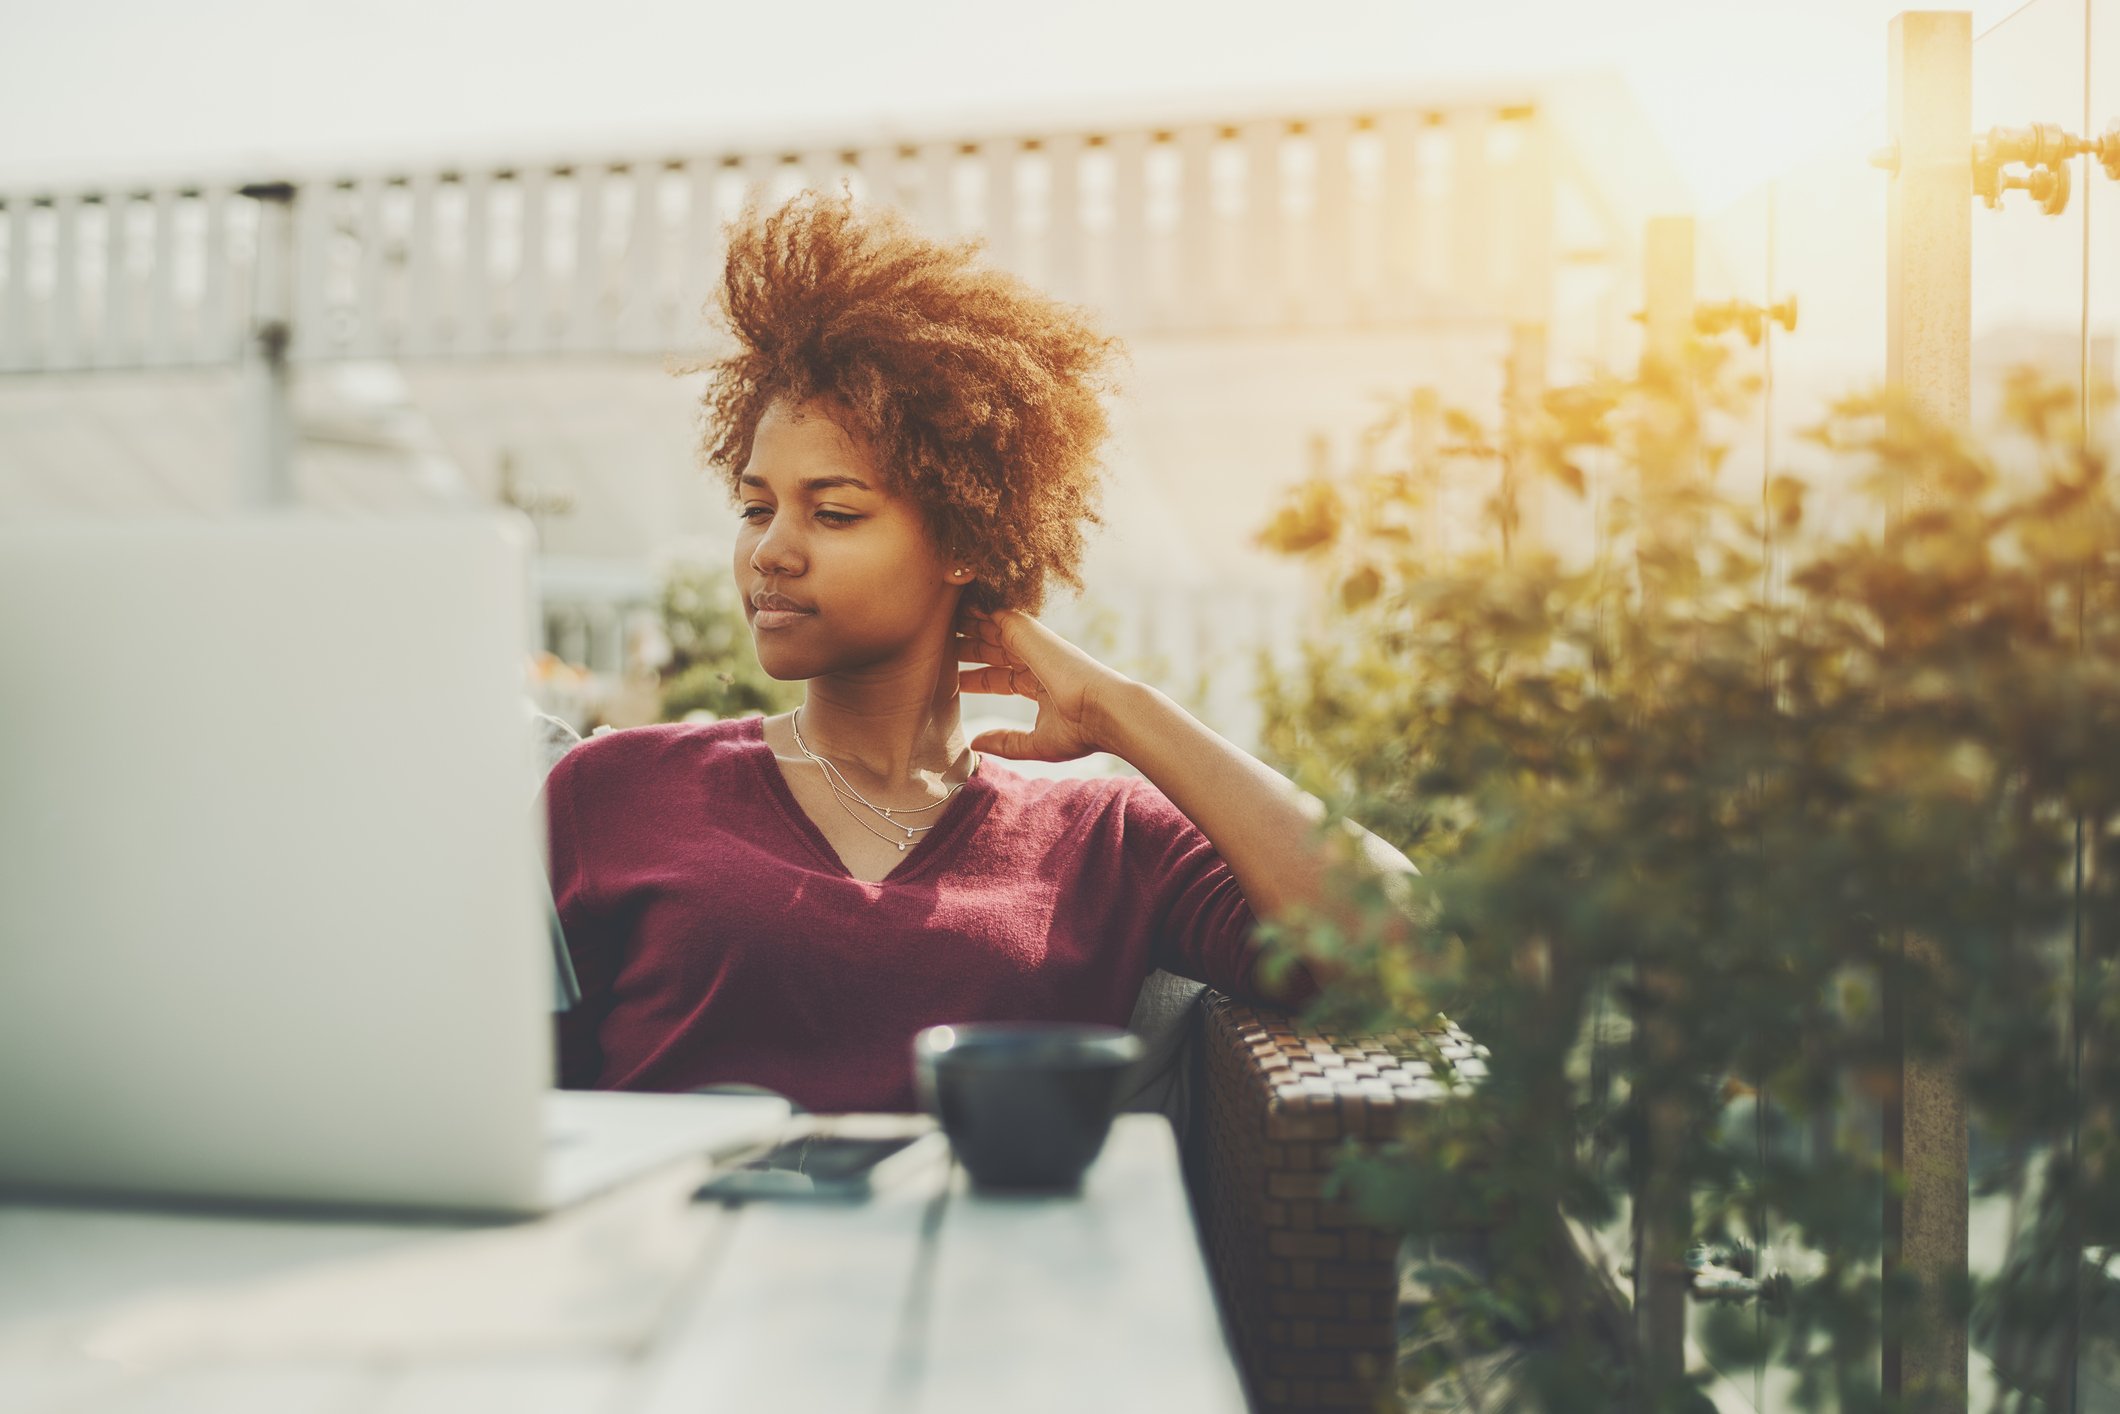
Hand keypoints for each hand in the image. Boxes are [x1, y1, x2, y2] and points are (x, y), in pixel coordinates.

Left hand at [953, 607, 1132, 760]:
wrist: (1103, 710)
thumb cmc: (1081, 730)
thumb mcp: (1037, 743)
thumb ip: (1006, 742)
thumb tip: (976, 745)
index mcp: (1039, 684)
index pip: (999, 678)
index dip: (975, 679)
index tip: (951, 679)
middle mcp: (1034, 660)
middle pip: (991, 649)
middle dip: (966, 646)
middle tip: (936, 644)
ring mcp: (1030, 644)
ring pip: (990, 628)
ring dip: (965, 622)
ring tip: (935, 618)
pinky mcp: (1026, 630)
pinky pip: (992, 612)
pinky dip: (974, 606)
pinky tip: (952, 601)